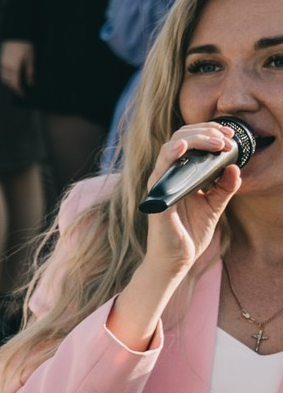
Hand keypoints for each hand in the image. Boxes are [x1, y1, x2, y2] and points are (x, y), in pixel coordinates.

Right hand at [0, 39, 34, 94]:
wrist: (15, 35)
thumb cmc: (25, 46)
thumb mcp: (31, 59)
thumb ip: (30, 72)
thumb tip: (31, 83)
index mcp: (14, 68)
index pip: (15, 83)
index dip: (19, 90)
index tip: (23, 94)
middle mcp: (6, 67)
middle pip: (8, 82)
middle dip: (13, 88)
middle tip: (20, 91)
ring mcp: (2, 64)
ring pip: (4, 78)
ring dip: (9, 83)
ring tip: (16, 85)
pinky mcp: (1, 60)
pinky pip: (2, 73)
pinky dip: (6, 77)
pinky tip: (12, 77)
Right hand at [136, 120, 244, 282]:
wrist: (176, 260)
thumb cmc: (189, 233)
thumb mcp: (214, 206)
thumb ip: (225, 187)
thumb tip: (235, 167)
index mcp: (178, 175)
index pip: (189, 142)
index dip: (208, 133)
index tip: (229, 136)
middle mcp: (167, 176)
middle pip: (180, 138)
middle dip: (205, 131)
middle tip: (226, 137)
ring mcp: (160, 186)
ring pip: (170, 148)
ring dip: (195, 139)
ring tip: (216, 141)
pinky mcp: (157, 198)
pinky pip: (160, 172)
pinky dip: (171, 155)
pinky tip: (182, 147)